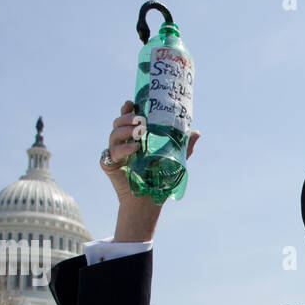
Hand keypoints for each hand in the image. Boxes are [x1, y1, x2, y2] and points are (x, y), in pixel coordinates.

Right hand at [104, 101, 200, 240]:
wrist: (148, 201)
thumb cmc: (159, 180)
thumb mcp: (174, 159)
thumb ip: (183, 145)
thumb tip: (197, 132)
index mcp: (134, 138)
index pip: (128, 119)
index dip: (128, 109)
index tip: (132, 103)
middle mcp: (122, 144)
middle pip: (118, 123)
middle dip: (127, 118)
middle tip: (139, 120)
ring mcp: (114, 154)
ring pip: (113, 134)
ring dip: (126, 131)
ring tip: (140, 133)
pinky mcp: (108, 165)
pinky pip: (111, 153)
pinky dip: (123, 149)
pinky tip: (135, 149)